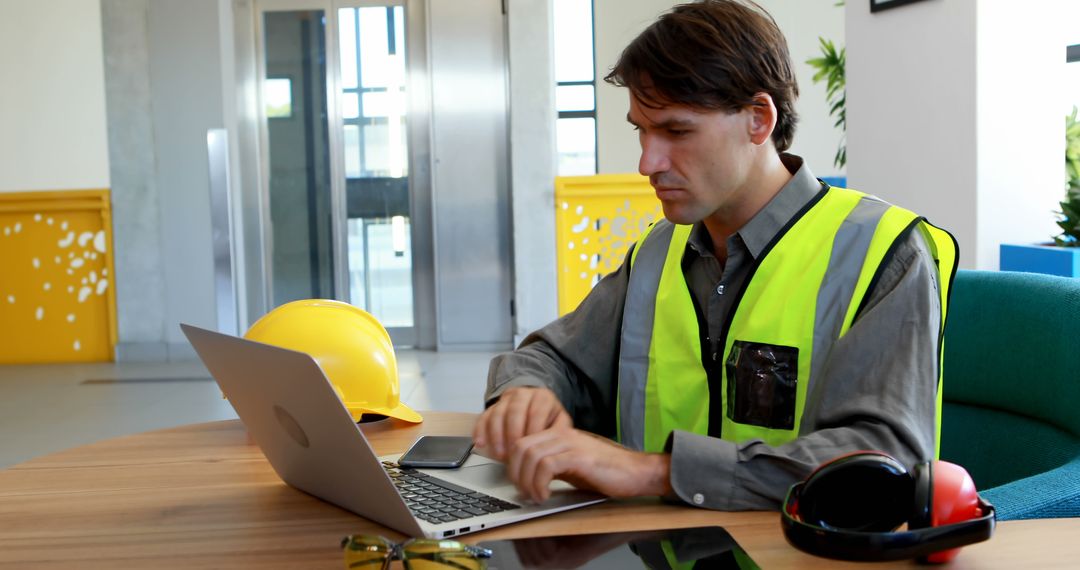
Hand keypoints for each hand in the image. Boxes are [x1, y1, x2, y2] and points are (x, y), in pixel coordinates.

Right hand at [472, 387, 570, 459]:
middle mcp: (523, 394)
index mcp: (542, 397)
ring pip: (497, 413)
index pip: (536, 412)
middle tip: (513, 453)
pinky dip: (480, 431)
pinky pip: (483, 416)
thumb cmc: (548, 420)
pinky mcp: (492, 407)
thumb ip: (561, 430)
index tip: (531, 449)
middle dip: (512, 434)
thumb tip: (560, 442)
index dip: (532, 432)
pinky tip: (480, 444)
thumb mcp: (560, 422)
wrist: (535, 406)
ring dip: (496, 436)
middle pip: (514, 411)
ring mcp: (505, 399)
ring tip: (500, 455)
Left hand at [506, 426, 671, 502]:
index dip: (513, 465)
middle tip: (524, 493)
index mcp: (557, 434)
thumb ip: (549, 465)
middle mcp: (561, 434)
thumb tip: (524, 477)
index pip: (520, 442)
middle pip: (521, 447)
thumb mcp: (570, 465)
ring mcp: (570, 443)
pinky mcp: (579, 456)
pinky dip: (540, 483)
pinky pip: (547, 465)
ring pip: (531, 456)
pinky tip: (545, 495)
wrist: (634, 472)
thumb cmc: (604, 471)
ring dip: (527, 481)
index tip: (518, 484)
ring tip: (536, 496)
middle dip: (516, 474)